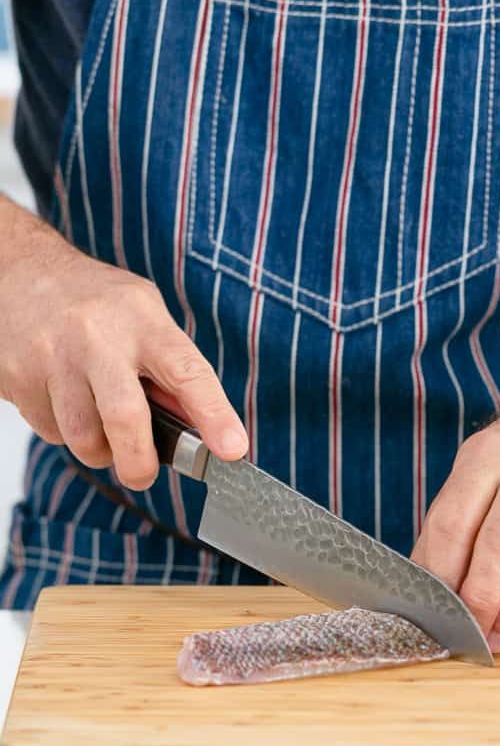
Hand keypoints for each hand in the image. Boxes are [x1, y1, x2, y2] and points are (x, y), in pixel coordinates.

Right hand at [0, 197, 247, 489]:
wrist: (22, 270)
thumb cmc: (98, 303)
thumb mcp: (147, 318)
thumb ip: (173, 371)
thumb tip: (205, 431)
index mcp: (143, 321)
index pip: (187, 372)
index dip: (214, 415)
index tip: (232, 450)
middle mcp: (98, 336)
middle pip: (125, 417)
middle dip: (139, 461)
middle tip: (143, 475)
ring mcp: (53, 355)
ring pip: (83, 437)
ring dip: (98, 450)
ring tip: (101, 428)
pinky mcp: (18, 375)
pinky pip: (50, 431)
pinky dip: (65, 432)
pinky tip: (65, 401)